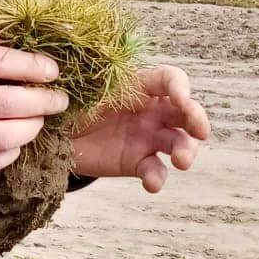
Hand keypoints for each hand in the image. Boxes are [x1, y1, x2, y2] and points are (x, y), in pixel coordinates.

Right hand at [0, 45, 67, 179]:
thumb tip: (17, 65)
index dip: (30, 65)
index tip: (51, 70)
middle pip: (7, 102)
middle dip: (42, 101)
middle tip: (57, 99)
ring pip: (4, 136)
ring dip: (30, 128)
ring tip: (36, 121)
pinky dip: (9, 152)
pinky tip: (11, 142)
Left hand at [69, 64, 209, 192]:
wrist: (57, 135)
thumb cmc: (72, 104)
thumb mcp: (82, 90)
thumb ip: (94, 83)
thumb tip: (92, 74)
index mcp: (140, 86)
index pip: (170, 80)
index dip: (180, 86)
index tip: (181, 98)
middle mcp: (152, 111)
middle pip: (186, 112)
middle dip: (197, 120)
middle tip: (200, 131)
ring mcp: (148, 137)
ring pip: (179, 143)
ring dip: (186, 152)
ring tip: (182, 161)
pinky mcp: (138, 162)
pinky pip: (155, 170)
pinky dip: (157, 178)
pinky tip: (152, 184)